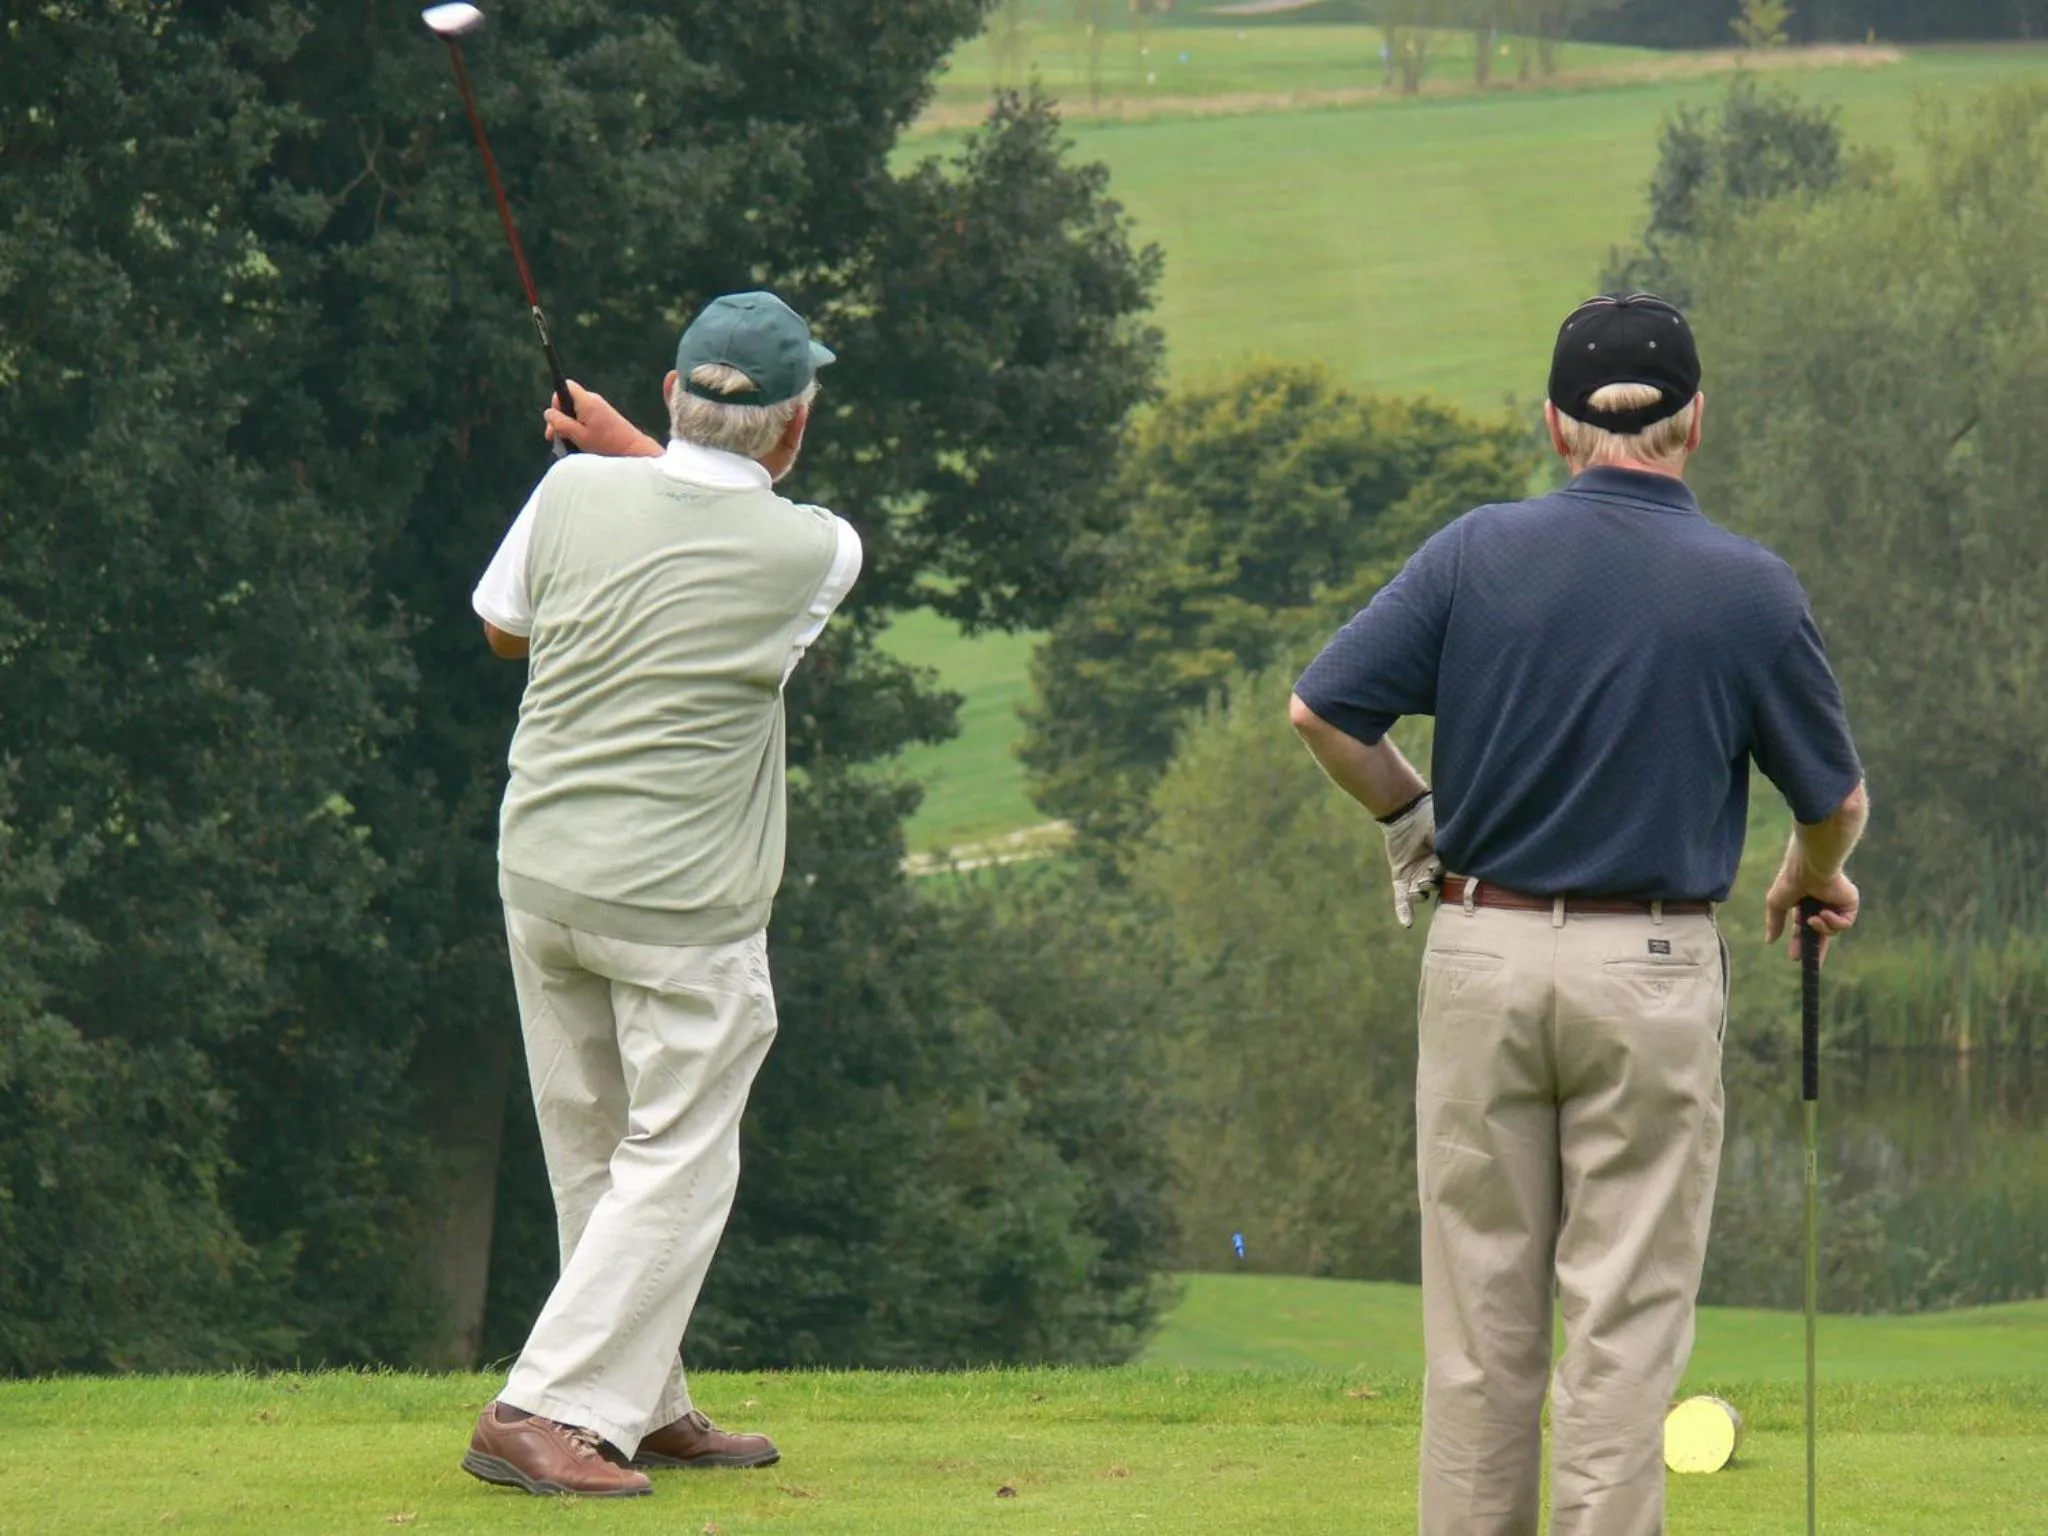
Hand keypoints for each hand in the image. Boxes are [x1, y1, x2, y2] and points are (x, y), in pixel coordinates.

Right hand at [543, 380, 662, 457]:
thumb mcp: (579, 436)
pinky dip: (578, 428)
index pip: (566, 386)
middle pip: (568, 401)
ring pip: (575, 411)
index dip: (556, 400)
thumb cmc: (606, 444)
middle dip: (559, 418)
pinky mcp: (604, 417)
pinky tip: (578, 443)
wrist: (633, 450)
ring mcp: (599, 408)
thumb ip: (561, 423)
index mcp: (587, 401)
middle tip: (553, 437)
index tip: (556, 418)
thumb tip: (548, 413)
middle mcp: (593, 400)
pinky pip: (584, 418)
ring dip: (568, 426)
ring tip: (567, 443)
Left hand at [1380, 792, 1442, 928]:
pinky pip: (1402, 898)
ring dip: (1419, 894)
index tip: (1445, 875)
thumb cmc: (1431, 819)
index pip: (1454, 879)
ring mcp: (1417, 877)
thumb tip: (1469, 860)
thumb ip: (1455, 848)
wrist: (1405, 812)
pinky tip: (1406, 924)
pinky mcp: (1401, 878)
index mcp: (1449, 863)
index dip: (1451, 880)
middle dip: (1432, 886)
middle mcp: (1434, 873)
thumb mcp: (1446, 833)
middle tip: (1427, 879)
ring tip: (1417, 890)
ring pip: (1420, 893)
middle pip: (1437, 888)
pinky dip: (1404, 910)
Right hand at [1764, 862, 1859, 964]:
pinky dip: (1834, 922)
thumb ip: (1774, 922)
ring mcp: (1837, 906)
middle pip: (1823, 935)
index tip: (1794, 957)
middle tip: (1811, 961)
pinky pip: (1845, 924)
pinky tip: (1825, 912)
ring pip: (1833, 930)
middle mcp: (1822, 906)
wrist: (1809, 869)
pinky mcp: (1850, 904)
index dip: (1800, 943)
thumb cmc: (1791, 882)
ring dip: (1822, 928)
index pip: (1805, 930)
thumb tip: (1769, 941)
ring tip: (1813, 919)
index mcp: (1806, 906)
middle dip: (1817, 948)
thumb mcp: (1776, 904)